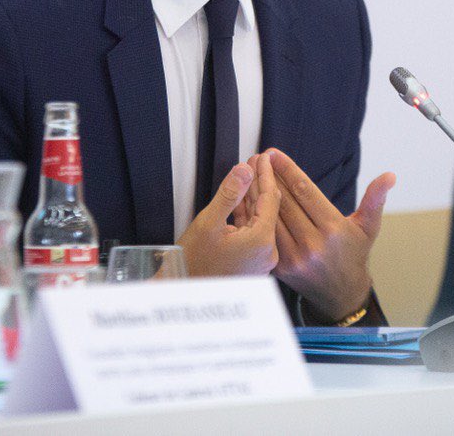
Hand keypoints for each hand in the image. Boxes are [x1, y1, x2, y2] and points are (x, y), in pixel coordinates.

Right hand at [177, 154, 279, 276]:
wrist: (183, 296)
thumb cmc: (192, 265)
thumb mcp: (208, 222)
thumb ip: (229, 194)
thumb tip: (244, 170)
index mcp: (261, 242)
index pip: (270, 199)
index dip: (266, 174)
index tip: (263, 158)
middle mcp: (267, 254)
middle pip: (268, 209)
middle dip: (259, 183)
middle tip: (255, 161)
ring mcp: (261, 260)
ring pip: (261, 220)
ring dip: (253, 198)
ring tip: (248, 175)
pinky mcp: (252, 264)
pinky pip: (254, 232)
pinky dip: (248, 215)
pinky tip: (242, 199)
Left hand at [257, 148, 395, 321]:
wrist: (340, 293)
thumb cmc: (354, 253)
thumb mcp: (368, 226)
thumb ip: (375, 199)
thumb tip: (390, 175)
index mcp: (334, 229)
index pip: (305, 191)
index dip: (288, 169)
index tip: (275, 154)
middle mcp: (313, 243)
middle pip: (284, 202)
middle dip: (269, 176)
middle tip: (258, 157)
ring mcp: (295, 257)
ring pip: (270, 218)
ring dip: (257, 193)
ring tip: (249, 173)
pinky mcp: (280, 268)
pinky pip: (264, 236)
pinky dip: (253, 218)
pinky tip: (246, 200)